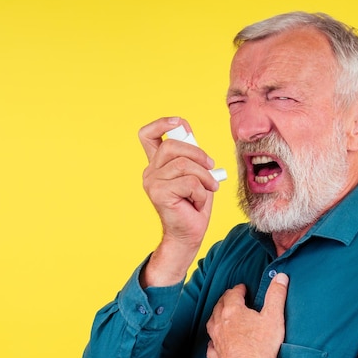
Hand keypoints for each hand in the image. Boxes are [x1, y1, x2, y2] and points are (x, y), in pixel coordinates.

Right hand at [138, 117, 219, 286]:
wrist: (189, 234)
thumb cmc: (194, 205)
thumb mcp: (196, 173)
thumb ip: (190, 154)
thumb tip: (189, 133)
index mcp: (157, 164)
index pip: (147, 135)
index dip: (162, 123)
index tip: (180, 124)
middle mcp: (150, 171)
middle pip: (172, 145)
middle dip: (198, 154)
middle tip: (210, 168)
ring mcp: (151, 182)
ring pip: (184, 165)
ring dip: (204, 177)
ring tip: (208, 190)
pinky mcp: (158, 193)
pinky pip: (189, 182)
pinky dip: (201, 192)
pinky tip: (197, 202)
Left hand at [206, 273, 288, 357]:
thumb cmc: (262, 345)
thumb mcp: (274, 316)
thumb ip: (276, 295)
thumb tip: (280, 277)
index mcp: (233, 311)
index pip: (232, 294)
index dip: (238, 289)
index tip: (243, 288)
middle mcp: (221, 323)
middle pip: (220, 306)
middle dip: (226, 299)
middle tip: (233, 297)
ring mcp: (217, 340)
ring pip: (212, 323)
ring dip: (216, 316)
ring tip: (221, 314)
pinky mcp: (217, 356)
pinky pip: (211, 347)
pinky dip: (212, 342)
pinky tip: (214, 343)